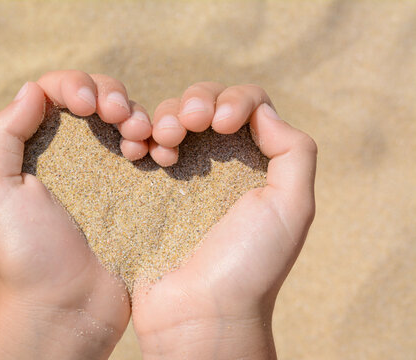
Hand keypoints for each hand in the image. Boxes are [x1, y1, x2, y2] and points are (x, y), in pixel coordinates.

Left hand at [0, 71, 150, 358]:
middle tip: (121, 118)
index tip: (87, 106)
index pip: (56, 92)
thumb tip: (34, 90)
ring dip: (139, 115)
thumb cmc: (24, 252)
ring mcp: (109, 172)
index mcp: (37, 148)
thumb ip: (3, 134)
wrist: (67, 305)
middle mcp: (73, 154)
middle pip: (98, 98)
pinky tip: (161, 155)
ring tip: (141, 139)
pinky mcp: (137, 192)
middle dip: (112, 96)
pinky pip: (153, 152)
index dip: (74, 85)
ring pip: (129, 119)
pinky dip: (160, 141)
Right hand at [132, 84, 316, 358]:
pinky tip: (138, 151)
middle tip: (187, 126)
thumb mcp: (292, 208)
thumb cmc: (249, 265)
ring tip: (162, 145)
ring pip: (170, 118)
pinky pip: (141, 145)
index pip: (248, 105)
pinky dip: (138, 135)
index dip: (233, 100)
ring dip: (164, 117)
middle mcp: (218, 165)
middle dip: (194, 102)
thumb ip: (294, 152)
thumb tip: (262, 113)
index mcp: (255, 165)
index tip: (220, 124)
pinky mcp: (148, 190)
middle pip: (205, 103)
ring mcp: (180, 176)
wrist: (198, 314)